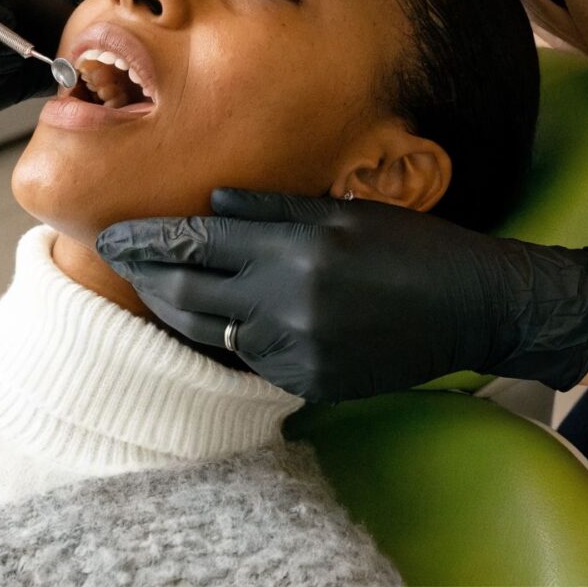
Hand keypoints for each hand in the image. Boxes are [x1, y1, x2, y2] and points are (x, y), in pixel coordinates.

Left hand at [96, 189, 587, 402]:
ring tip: (155, 286)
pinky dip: (230, 337)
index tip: (112, 234)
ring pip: (211, 331)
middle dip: (145, 275)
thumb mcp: (348, 211)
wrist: (476, 306)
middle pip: (189, 292)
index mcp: (300, 247)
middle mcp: (291, 301)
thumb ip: (275, 209)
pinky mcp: (310, 382)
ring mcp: (299, 348)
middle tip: (113, 257)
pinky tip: (218, 319)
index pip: (199, 241)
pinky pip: (251, 358)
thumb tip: (214, 204)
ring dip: (179, 309)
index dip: (150, 239)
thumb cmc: (417, 247)